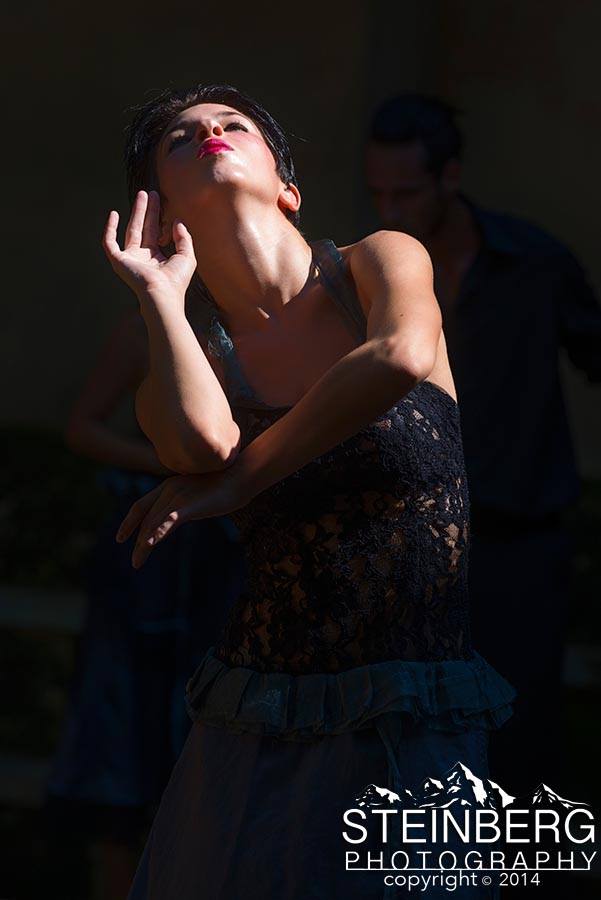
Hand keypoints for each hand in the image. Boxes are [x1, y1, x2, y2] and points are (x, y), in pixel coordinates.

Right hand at [102, 190, 196, 302]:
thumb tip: (177, 221)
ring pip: (131, 229)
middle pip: (143, 227)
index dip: (157, 215)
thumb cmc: (176, 280)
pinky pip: (110, 242)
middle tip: (150, 192)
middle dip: (147, 210)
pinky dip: (109, 229)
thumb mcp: (187, 256)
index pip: (155, 231)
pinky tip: (114, 214)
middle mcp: (142, 257)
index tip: (160, 200)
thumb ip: (184, 237)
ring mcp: (130, 258)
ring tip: (141, 194)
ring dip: (136, 212)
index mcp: (156, 257)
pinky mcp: (119, 261)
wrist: (162, 293)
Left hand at [115, 467, 249, 568]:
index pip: (141, 505)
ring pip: (153, 524)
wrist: (241, 476)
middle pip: (146, 519)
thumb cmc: (227, 485)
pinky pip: (168, 522)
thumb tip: (185, 513)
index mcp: (169, 485)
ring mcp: (177, 497)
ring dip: (143, 545)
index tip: (121, 537)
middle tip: (135, 561)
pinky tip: (148, 544)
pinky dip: (156, 533)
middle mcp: (168, 490)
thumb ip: (188, 502)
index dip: (129, 522)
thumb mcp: (200, 493)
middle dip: (136, 539)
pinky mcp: (188, 506)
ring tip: (137, 562)